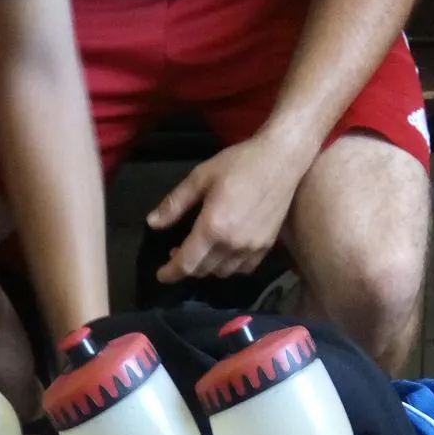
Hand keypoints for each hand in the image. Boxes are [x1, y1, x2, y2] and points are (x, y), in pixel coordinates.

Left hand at [147, 135, 302, 283]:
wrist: (281, 159)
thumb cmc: (239, 163)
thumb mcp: (200, 177)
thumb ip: (175, 204)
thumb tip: (152, 223)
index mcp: (213, 227)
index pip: (186, 263)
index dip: (170, 273)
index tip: (161, 275)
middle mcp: (232, 244)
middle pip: (203, 270)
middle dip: (186, 267)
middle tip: (178, 252)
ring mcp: (251, 248)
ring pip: (222, 273)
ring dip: (207, 268)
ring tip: (201, 252)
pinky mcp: (266, 247)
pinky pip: (242, 269)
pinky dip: (229, 267)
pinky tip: (224, 253)